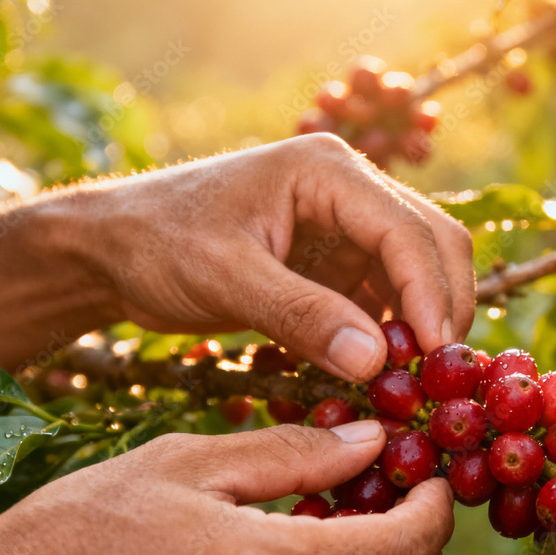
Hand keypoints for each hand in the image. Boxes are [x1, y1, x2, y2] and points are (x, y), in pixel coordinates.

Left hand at [88, 134, 474, 380]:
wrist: (113, 249)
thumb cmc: (157, 244)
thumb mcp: (225, 277)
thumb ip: (301, 315)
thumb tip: (376, 363)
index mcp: (327, 172)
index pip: (407, 231)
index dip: (430, 294)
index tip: (434, 355)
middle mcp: (349, 192)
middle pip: (432, 245)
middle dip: (441, 308)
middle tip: (435, 375)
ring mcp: (344, 229)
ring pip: (415, 276)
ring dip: (420, 327)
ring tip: (410, 383)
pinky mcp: (332, 266)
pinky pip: (381, 301)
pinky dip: (389, 338)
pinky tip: (378, 375)